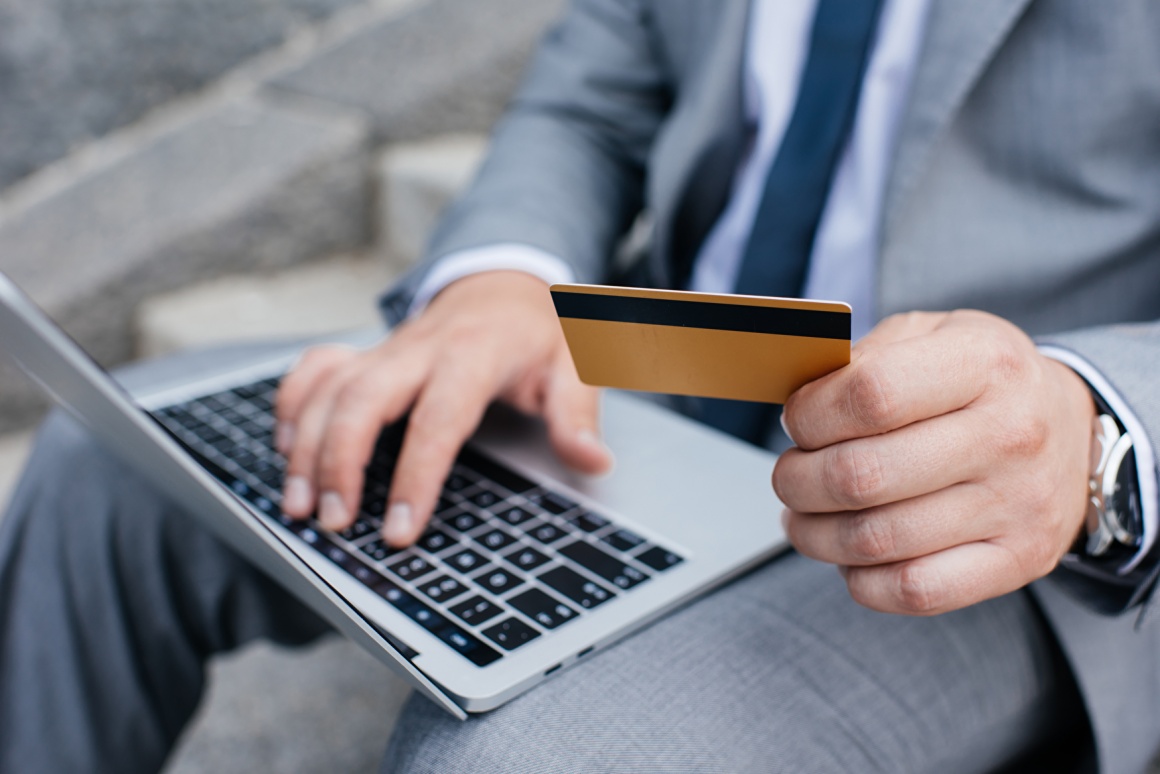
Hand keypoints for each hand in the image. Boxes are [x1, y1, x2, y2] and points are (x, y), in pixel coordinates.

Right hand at [273, 271, 611, 545]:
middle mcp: (419, 350)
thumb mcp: (575, 366)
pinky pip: (314, 371)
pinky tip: (284, 449)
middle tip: (331, 521)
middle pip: (361, 398)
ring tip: (298, 506)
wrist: (505, 284)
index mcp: (474, 355)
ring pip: (327, 389)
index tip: (398, 529)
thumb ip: (578, 415)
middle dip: (337, 460)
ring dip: (304, 446)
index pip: (438, 420)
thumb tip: (593, 462)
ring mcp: (386, 350)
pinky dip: (290, 405)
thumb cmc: (538, 334)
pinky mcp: (364, 354)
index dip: (415, 476)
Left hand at [775, 310, 1095, 615]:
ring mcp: (1018, 505)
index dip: (810, 415)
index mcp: (984, 364)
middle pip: (861, 476)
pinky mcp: (1018, 561)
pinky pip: (914, 591)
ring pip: (876, 540)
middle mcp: (1009, 435)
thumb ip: (864, 357)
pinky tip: (850, 555)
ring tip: (803, 515)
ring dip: (815, 534)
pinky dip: (861, 580)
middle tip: (789, 474)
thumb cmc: (982, 381)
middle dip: (797, 480)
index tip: (796, 420)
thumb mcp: (933, 334)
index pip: (869, 396)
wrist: (1074, 429)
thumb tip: (796, 399)